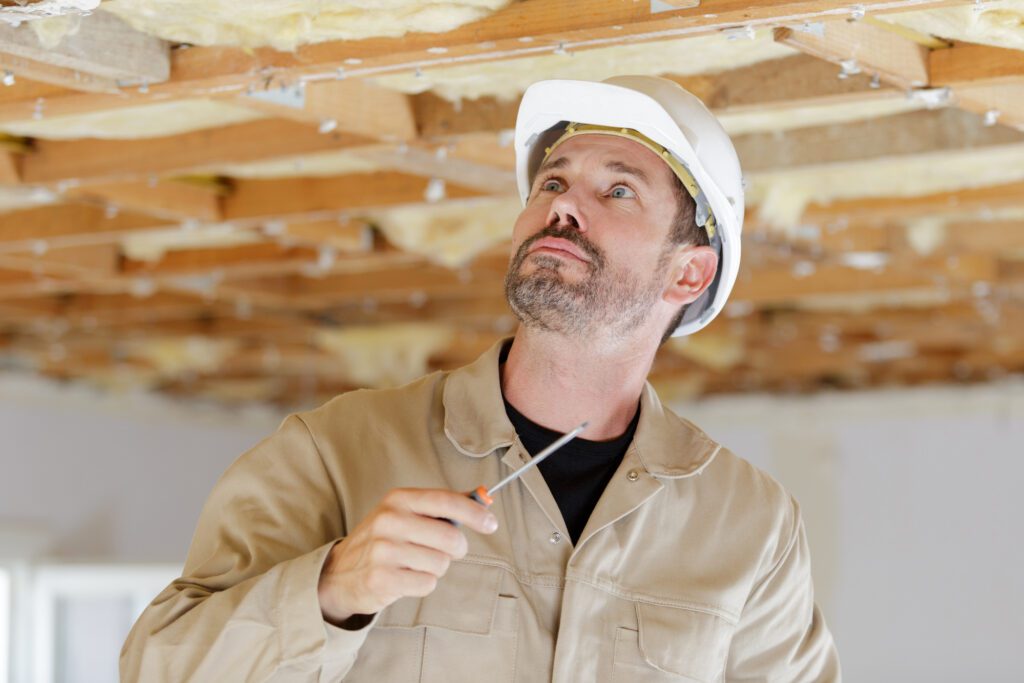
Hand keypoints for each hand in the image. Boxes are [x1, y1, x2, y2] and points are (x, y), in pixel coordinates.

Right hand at [317, 487, 498, 624]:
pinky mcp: (382, 579)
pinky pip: (427, 583)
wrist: (340, 573)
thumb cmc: (384, 540)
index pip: (445, 500)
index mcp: (398, 499)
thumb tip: (483, 500)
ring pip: (441, 563)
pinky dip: (423, 584)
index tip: (491, 524)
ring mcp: (383, 550)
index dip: (474, 513)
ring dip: (436, 568)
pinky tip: (406, 578)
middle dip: (456, 549)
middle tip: (444, 551)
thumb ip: (442, 507)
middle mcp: (389, 521)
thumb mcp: (405, 513)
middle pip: (450, 537)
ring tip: (415, 564)